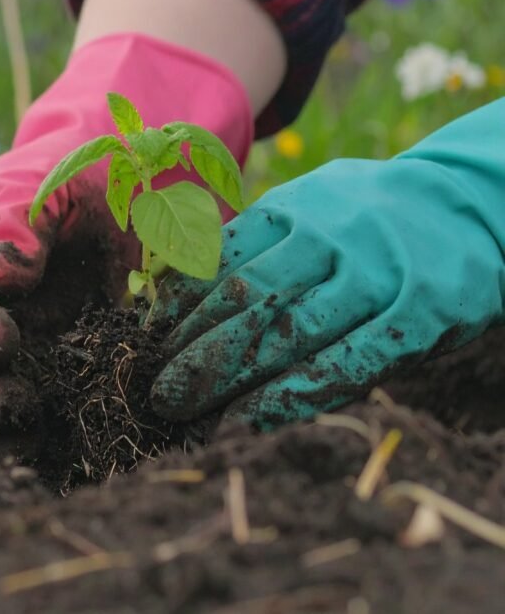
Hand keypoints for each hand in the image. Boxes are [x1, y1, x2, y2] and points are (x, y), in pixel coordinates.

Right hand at [0, 33, 253, 428]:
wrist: (122, 181)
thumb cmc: (69, 168)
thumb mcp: (43, 182)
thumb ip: (18, 223)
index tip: (0, 344)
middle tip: (18, 407)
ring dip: (0, 418)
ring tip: (40, 431)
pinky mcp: (35, 360)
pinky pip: (26, 396)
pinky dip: (40, 421)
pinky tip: (64, 434)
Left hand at [150, 100, 504, 429]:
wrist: (471, 201)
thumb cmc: (367, 217)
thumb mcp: (310, 205)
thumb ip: (257, 243)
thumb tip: (176, 291)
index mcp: (294, 207)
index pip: (220, 258)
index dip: (178, 304)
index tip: (149, 340)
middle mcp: (329, 236)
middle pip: (246, 298)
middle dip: (193, 349)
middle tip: (156, 389)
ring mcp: (375, 274)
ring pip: (287, 332)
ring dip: (228, 377)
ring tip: (185, 407)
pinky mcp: (418, 313)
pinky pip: (345, 362)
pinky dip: (291, 395)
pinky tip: (250, 419)